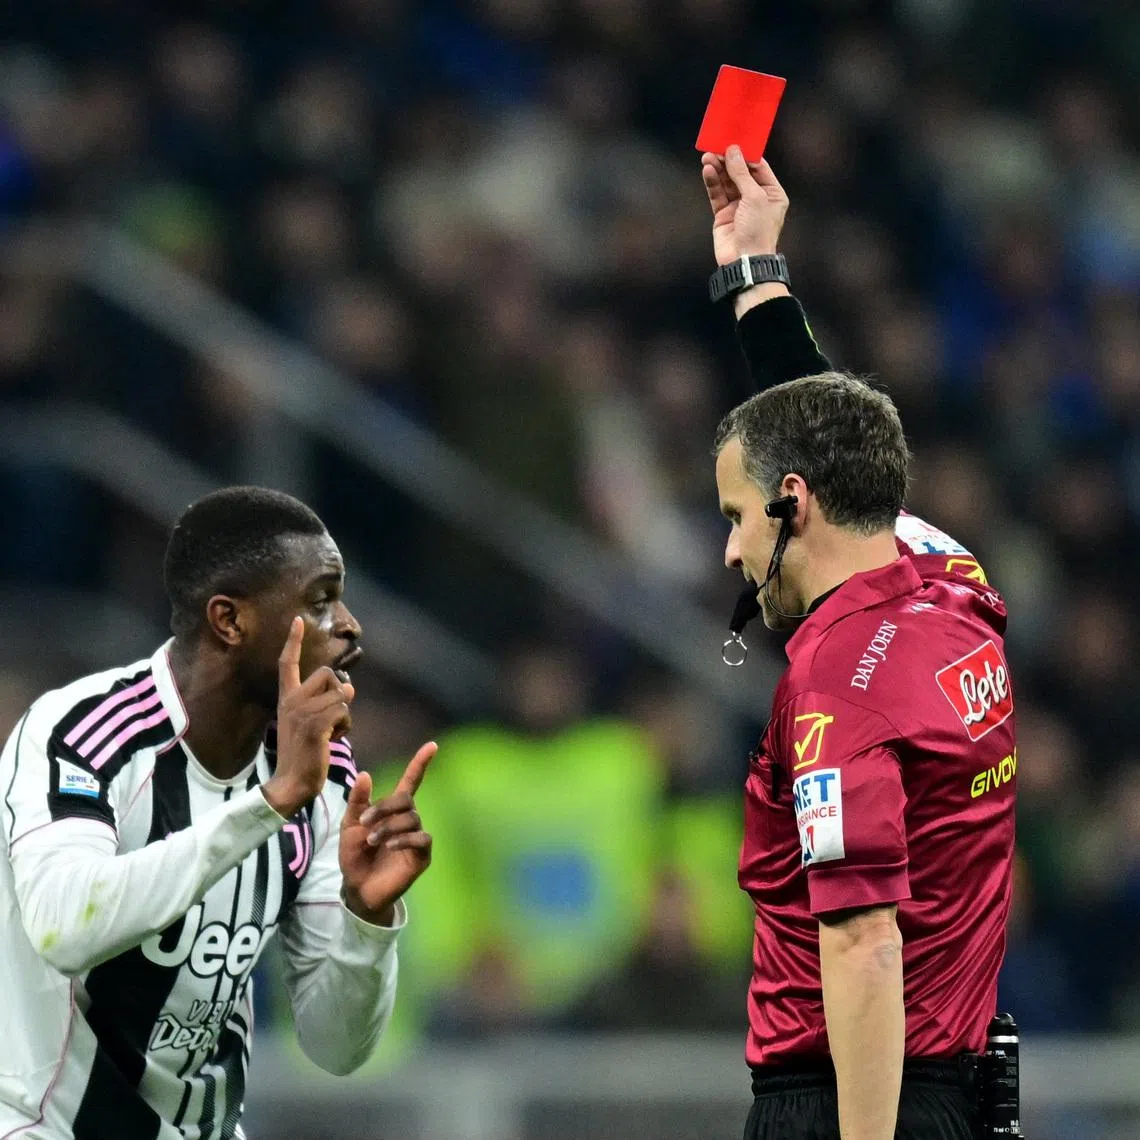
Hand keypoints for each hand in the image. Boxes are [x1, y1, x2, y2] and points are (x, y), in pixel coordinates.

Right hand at [262, 617, 354, 817]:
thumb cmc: (305, 755)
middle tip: (330, 719)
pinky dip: (345, 726)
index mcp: (287, 699)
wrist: (291, 784)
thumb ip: (329, 703)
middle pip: (328, 674)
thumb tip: (350, 687)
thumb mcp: (315, 724)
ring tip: (330, 734)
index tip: (298, 620)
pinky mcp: (314, 724)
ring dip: (344, 715)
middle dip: (338, 693)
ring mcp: (302, 711)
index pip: (287, 664)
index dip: (293, 641)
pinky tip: (332, 740)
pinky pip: (344, 711)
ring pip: (341, 694)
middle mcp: (291, 701)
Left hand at [339, 741, 436, 924]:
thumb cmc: (354, 855)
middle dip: (385, 807)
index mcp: (392, 810)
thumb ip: (357, 801)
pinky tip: (389, 846)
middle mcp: (408, 819)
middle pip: (406, 800)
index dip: (420, 763)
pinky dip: (403, 839)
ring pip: (411, 818)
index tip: (432, 745)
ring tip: (372, 840)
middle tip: (365, 821)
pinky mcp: (421, 855)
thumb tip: (365, 774)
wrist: (357, 888)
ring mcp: (416, 837)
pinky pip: (421, 838)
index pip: (411, 781)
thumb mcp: (350, 825)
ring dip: (388, 826)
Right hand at [701, 147, 789, 265]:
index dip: (746, 154)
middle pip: (740, 173)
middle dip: (728, 160)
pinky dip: (712, 182)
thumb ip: (742, 173)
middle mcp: (756, 199)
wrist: (745, 260)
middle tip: (716, 147)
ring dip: (718, 169)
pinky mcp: (723, 215)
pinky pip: (717, 194)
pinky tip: (707, 171)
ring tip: (708, 157)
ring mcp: (738, 207)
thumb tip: (733, 151)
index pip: (758, 167)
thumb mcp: (754, 197)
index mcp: (772, 193)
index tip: (734, 141)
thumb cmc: (758, 231)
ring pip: (726, 182)